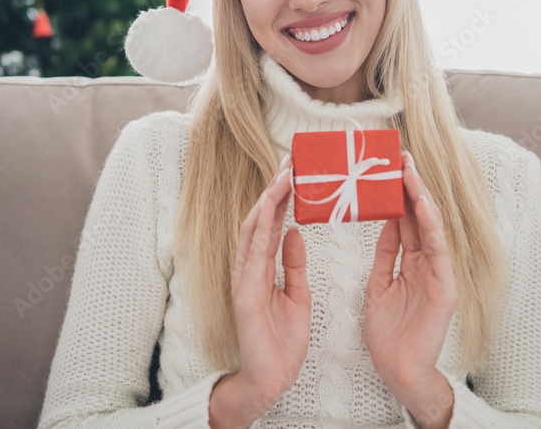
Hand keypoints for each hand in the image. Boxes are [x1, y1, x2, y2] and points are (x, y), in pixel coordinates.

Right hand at [229, 155, 310, 413]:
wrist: (270, 379)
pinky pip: (253, 254)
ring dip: (268, 200)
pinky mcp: (245, 293)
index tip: (296, 172)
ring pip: (253, 229)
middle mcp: (249, 268)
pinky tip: (270, 208)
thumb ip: (293, 264)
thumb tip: (295, 233)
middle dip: (274, 189)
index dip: (281, 197)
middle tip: (291, 161)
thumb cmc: (281, 342)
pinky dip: (261, 228)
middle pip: (259, 219)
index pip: (270, 224)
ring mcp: (244, 279)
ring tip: (284, 175)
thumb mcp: (296, 295)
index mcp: (261, 268)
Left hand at [364, 151, 458, 396]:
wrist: (399, 370)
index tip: (387, 168)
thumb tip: (386, 223)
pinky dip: (430, 226)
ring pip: (430, 227)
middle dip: (409, 187)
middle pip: (418, 217)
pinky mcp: (445, 287)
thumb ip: (385, 255)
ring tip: (409, 171)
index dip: (397, 194)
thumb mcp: (379, 285)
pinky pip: (437, 250)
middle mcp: (428, 263)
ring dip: (420, 198)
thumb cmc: (389, 333)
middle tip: (400, 157)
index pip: (405, 220)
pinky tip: (420, 205)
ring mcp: (438, 273)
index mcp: (412, 262)